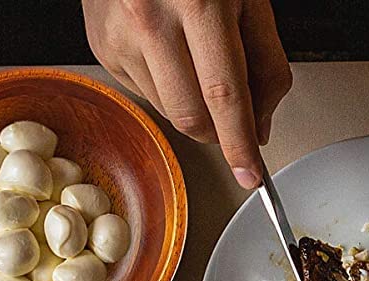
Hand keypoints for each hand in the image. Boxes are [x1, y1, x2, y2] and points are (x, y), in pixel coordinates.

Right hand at [83, 0, 291, 187]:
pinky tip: (167, 50)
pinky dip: (166, 86)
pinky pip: (145, 92)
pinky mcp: (101, 45)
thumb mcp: (249, 2)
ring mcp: (119, 34)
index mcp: (198, 4)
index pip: (223, 96)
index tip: (250, 175)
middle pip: (192, 117)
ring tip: (195, 59)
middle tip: (232, 114)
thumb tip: (259, 128)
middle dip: (219, 131)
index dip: (239, 144)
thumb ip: (267, 68)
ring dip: (192, 106)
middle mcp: (150, 19)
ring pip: (169, 111)